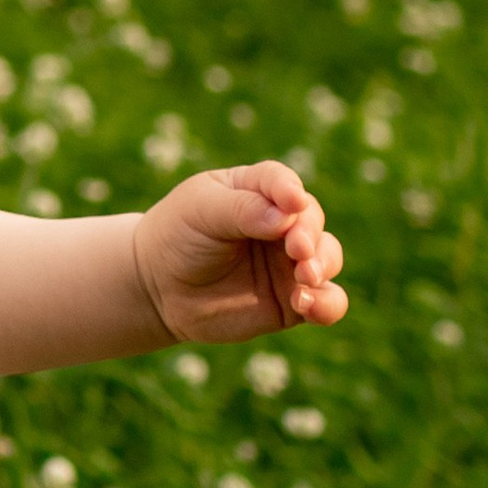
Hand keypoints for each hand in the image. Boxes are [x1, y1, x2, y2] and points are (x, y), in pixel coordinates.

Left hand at [132, 161, 346, 344]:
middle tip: (296, 249)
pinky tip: (306, 305)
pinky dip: (327, 303)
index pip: (280, 182)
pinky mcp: (294, 301)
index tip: (292, 202)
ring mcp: (290, 262)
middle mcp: (282, 224)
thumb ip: (242, 209)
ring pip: (328, 257)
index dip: (289, 190)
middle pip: (312, 220)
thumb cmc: (177, 237)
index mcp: (256, 190)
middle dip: (308, 234)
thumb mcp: (200, 212)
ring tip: (304, 277)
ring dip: (323, 264)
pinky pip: (327, 302)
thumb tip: (287, 216)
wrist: (159, 289)